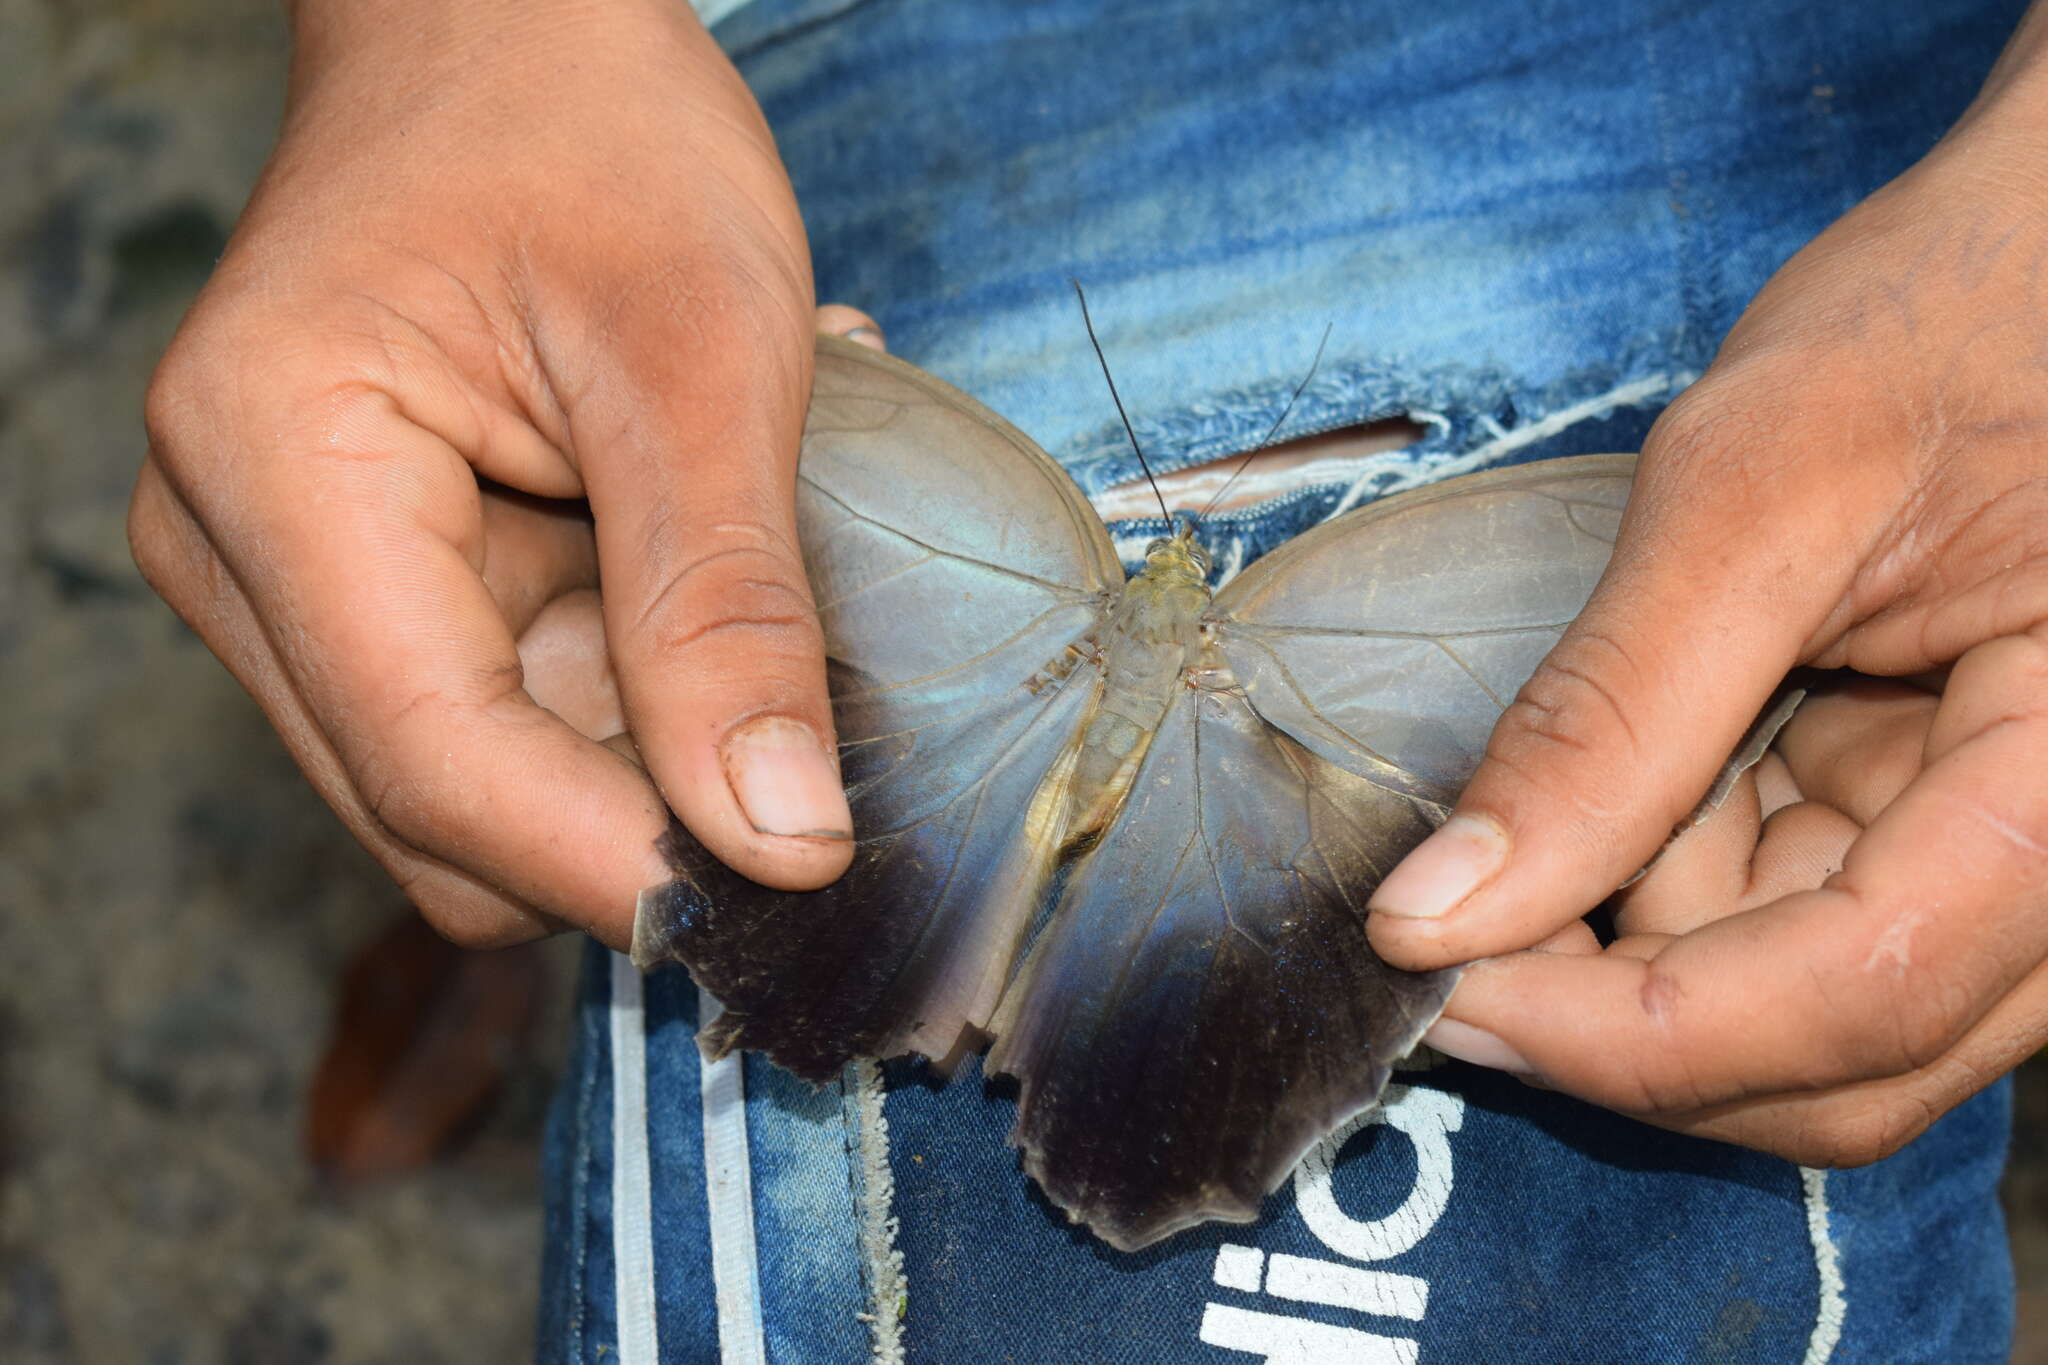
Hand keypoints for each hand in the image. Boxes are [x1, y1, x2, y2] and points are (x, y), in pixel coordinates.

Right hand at [131, 0, 859, 948]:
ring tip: (720, 589)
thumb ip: (728, 603)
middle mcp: (238, 549)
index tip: (778, 895)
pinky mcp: (350, 587)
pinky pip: (491, 717)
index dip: (611, 858)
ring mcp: (285, 579)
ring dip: (622, 742)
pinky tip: (668, 576)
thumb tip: (778, 838)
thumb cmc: (594, 134)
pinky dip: (607, 689)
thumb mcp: (705, 354)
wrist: (513, 38)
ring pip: (469, 788)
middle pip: (437, 810)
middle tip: (792, 726)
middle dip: (620, 806)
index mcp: (278, 467)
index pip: (434, 762)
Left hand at [1366, 12, 2047, 1164]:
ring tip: (1585, 790)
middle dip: (1623, 1016)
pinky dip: (1685, 890)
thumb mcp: (1759, 491)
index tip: (1438, 984)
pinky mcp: (1950, 843)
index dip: (1625, 1031)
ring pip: (1810, 1024)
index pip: (1858, 996)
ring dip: (1650, 949)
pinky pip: (1805, 938)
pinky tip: (1650, 782)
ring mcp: (2017, 870)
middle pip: (1837, 1060)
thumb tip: (1433, 914)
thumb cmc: (1958, 318)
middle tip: (1454, 927)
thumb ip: (1607, 717)